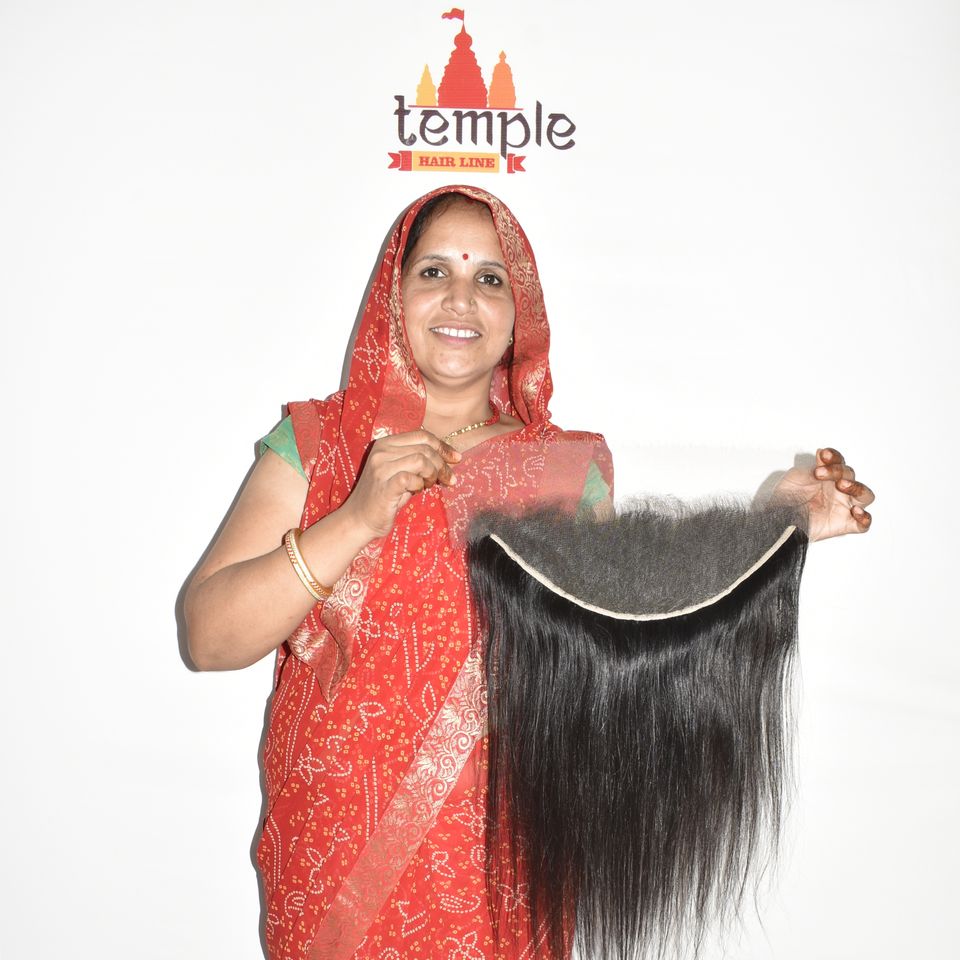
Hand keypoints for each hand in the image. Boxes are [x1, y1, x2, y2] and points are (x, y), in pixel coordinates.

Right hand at [342, 430, 460, 538]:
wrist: (359, 519)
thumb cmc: (385, 497)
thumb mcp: (402, 472)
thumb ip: (419, 461)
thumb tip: (449, 457)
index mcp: (386, 443)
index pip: (421, 435)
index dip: (442, 446)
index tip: (456, 459)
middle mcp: (382, 451)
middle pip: (425, 448)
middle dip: (442, 464)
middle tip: (447, 480)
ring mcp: (381, 468)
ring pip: (421, 460)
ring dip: (432, 474)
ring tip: (428, 485)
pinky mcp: (384, 486)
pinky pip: (411, 478)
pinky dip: (420, 484)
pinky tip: (417, 490)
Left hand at [774, 447, 874, 541]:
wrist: (779, 517)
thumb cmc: (789, 496)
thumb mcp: (798, 477)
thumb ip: (814, 467)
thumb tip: (822, 452)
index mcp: (830, 475)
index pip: (840, 462)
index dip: (834, 457)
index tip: (823, 455)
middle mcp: (840, 489)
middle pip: (851, 475)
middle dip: (839, 471)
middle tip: (821, 473)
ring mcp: (845, 506)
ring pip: (866, 496)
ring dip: (856, 488)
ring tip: (840, 485)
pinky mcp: (845, 524)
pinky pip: (863, 524)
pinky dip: (864, 518)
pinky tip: (855, 511)